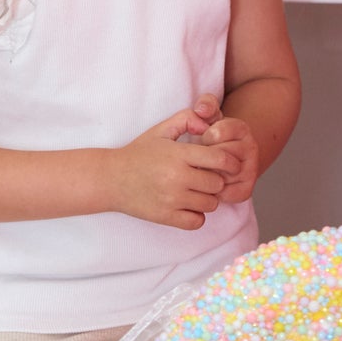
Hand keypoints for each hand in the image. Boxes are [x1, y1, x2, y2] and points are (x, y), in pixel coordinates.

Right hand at [108, 104, 242, 229]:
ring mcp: (171, 199)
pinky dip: (197, 215)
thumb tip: (208, 124)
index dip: (230, 161)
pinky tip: (189, 206)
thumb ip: (187, 119)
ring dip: (208, 198)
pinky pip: (196, 222)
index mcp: (179, 154)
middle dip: (217, 180)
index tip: (228, 163)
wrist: (111, 179)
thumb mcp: (161, 130)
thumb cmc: (139, 153)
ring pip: (210, 204)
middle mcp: (177, 178)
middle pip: (218, 183)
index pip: (220, 159)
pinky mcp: (165, 217)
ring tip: (197, 191)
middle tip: (208, 176)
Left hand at [201, 114, 259, 204]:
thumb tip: (201, 110)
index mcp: (241, 128)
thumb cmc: (213, 136)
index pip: (216, 134)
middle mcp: (251, 148)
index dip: (205, 138)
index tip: (205, 138)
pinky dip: (213, 191)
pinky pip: (224, 193)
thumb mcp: (210, 116)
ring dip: (208, 175)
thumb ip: (206, 105)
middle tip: (203, 156)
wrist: (229, 156)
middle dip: (206, 158)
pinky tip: (210, 183)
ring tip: (205, 169)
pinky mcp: (246, 190)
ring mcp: (251, 170)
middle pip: (219, 157)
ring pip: (221, 175)